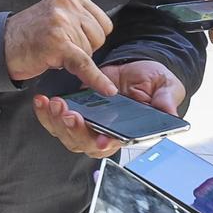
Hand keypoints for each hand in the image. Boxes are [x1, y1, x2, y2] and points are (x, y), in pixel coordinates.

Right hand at [5, 0, 115, 94]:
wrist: (0, 45)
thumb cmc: (28, 34)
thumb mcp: (57, 14)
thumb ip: (79, 19)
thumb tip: (102, 36)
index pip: (103, 23)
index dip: (90, 38)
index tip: (72, 39)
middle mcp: (68, 4)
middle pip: (99, 37)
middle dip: (82, 48)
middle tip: (58, 46)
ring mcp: (62, 23)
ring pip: (90, 51)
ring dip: (73, 59)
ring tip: (52, 50)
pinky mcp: (58, 43)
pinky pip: (84, 64)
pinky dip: (95, 79)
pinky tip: (106, 89)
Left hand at [30, 61, 183, 159]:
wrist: (136, 68)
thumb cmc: (154, 82)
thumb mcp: (165, 86)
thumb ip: (166, 100)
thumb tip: (170, 113)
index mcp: (128, 132)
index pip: (115, 144)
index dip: (105, 144)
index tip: (101, 139)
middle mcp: (105, 133)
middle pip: (85, 143)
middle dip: (75, 130)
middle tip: (70, 114)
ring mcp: (88, 125)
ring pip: (67, 135)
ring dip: (57, 122)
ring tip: (55, 103)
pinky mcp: (76, 112)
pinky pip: (56, 120)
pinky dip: (46, 113)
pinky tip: (42, 102)